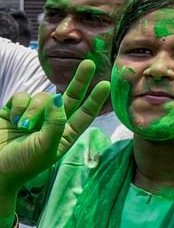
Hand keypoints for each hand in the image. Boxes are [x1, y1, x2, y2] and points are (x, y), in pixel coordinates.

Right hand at [0, 62, 109, 196]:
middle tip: (89, 64)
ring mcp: (34, 115)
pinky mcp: (15, 109)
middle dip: (80, 80)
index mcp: (65, 134)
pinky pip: (22, 96)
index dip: (95, 99)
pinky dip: (18, 107)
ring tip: (23, 127)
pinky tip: (12, 120)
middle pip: (71, 96)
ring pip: (43, 97)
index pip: (85, 114)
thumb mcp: (45, 148)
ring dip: (34, 109)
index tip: (106, 84)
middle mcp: (53, 122)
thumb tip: (59, 99)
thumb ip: (55, 124)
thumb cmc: (22, 163)